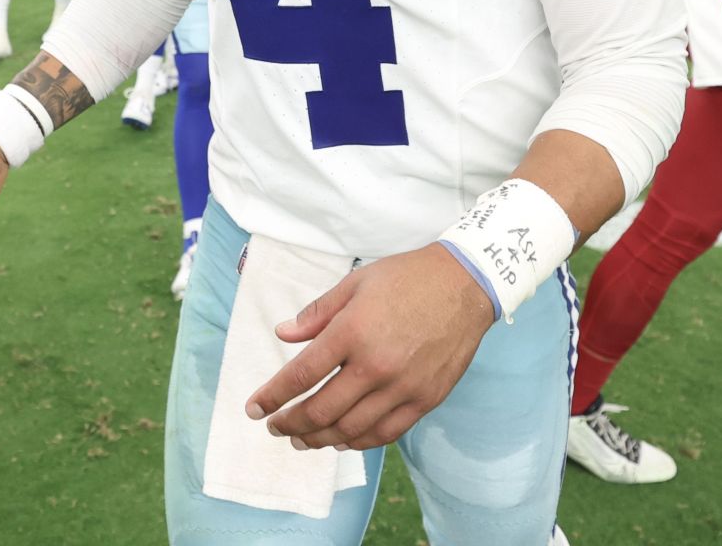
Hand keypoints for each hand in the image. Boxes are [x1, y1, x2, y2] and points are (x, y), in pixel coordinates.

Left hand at [249, 243, 495, 451]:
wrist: (466, 284)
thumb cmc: (407, 278)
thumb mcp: (355, 283)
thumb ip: (316, 314)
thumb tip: (282, 334)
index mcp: (352, 332)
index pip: (301, 375)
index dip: (273, 397)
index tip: (255, 409)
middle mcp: (375, 366)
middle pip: (321, 410)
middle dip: (291, 423)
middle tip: (275, 427)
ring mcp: (402, 387)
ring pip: (351, 429)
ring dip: (320, 439)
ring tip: (302, 440)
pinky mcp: (425, 399)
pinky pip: (385, 433)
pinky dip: (359, 442)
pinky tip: (342, 440)